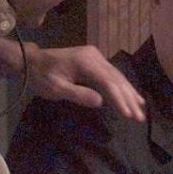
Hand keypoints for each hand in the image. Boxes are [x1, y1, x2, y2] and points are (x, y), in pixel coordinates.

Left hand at [26, 44, 145, 120]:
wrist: (32, 61)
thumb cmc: (41, 77)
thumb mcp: (55, 89)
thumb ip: (77, 94)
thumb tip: (101, 101)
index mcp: (85, 62)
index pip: (108, 82)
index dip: (119, 99)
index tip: (128, 114)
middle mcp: (94, 56)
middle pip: (116, 78)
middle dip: (129, 98)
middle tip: (140, 117)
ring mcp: (95, 57)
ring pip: (117, 76)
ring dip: (129, 93)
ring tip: (141, 109)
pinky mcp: (94, 60)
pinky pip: (111, 75)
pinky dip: (122, 86)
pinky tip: (132, 95)